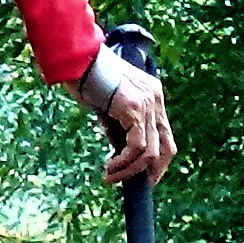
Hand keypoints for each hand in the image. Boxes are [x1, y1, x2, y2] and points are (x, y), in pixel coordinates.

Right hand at [74, 44, 176, 185]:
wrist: (77, 57)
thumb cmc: (86, 78)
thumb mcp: (108, 106)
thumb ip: (119, 126)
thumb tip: (121, 152)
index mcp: (152, 96)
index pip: (164, 135)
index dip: (157, 161)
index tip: (143, 176)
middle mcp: (154, 98)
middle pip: (167, 147)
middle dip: (152, 171)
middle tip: (134, 185)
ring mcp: (147, 103)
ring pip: (149, 152)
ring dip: (129, 171)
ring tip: (110, 177)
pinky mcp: (134, 108)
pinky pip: (136, 147)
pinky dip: (124, 164)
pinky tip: (109, 169)